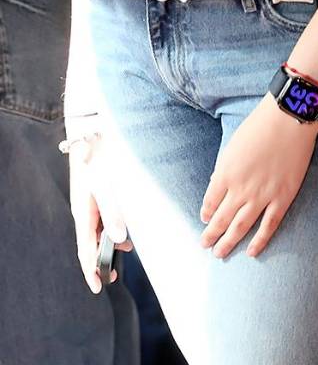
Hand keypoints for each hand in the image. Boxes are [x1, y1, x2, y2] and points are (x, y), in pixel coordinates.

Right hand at [69, 133, 131, 291]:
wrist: (94, 137)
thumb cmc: (100, 162)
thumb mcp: (107, 188)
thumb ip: (114, 214)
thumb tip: (119, 240)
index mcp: (84, 214)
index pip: (85, 250)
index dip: (90, 270)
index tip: (98, 288)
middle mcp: (85, 213)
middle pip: (89, 245)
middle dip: (99, 262)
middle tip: (111, 277)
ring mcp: (90, 206)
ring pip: (98, 233)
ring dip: (109, 245)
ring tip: (125, 252)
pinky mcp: (98, 198)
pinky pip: (103, 221)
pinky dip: (113, 230)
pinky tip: (125, 234)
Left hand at [199, 97, 317, 257]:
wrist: (289, 118)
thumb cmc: (260, 126)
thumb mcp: (232, 146)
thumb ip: (224, 169)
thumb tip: (218, 185)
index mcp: (224, 175)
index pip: (209, 203)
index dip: (206, 214)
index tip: (206, 219)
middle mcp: (240, 190)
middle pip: (220, 220)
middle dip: (210, 235)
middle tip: (205, 245)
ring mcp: (262, 195)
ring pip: (241, 227)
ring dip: (227, 242)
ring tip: (219, 254)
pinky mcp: (283, 197)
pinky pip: (269, 224)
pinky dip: (259, 240)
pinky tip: (251, 252)